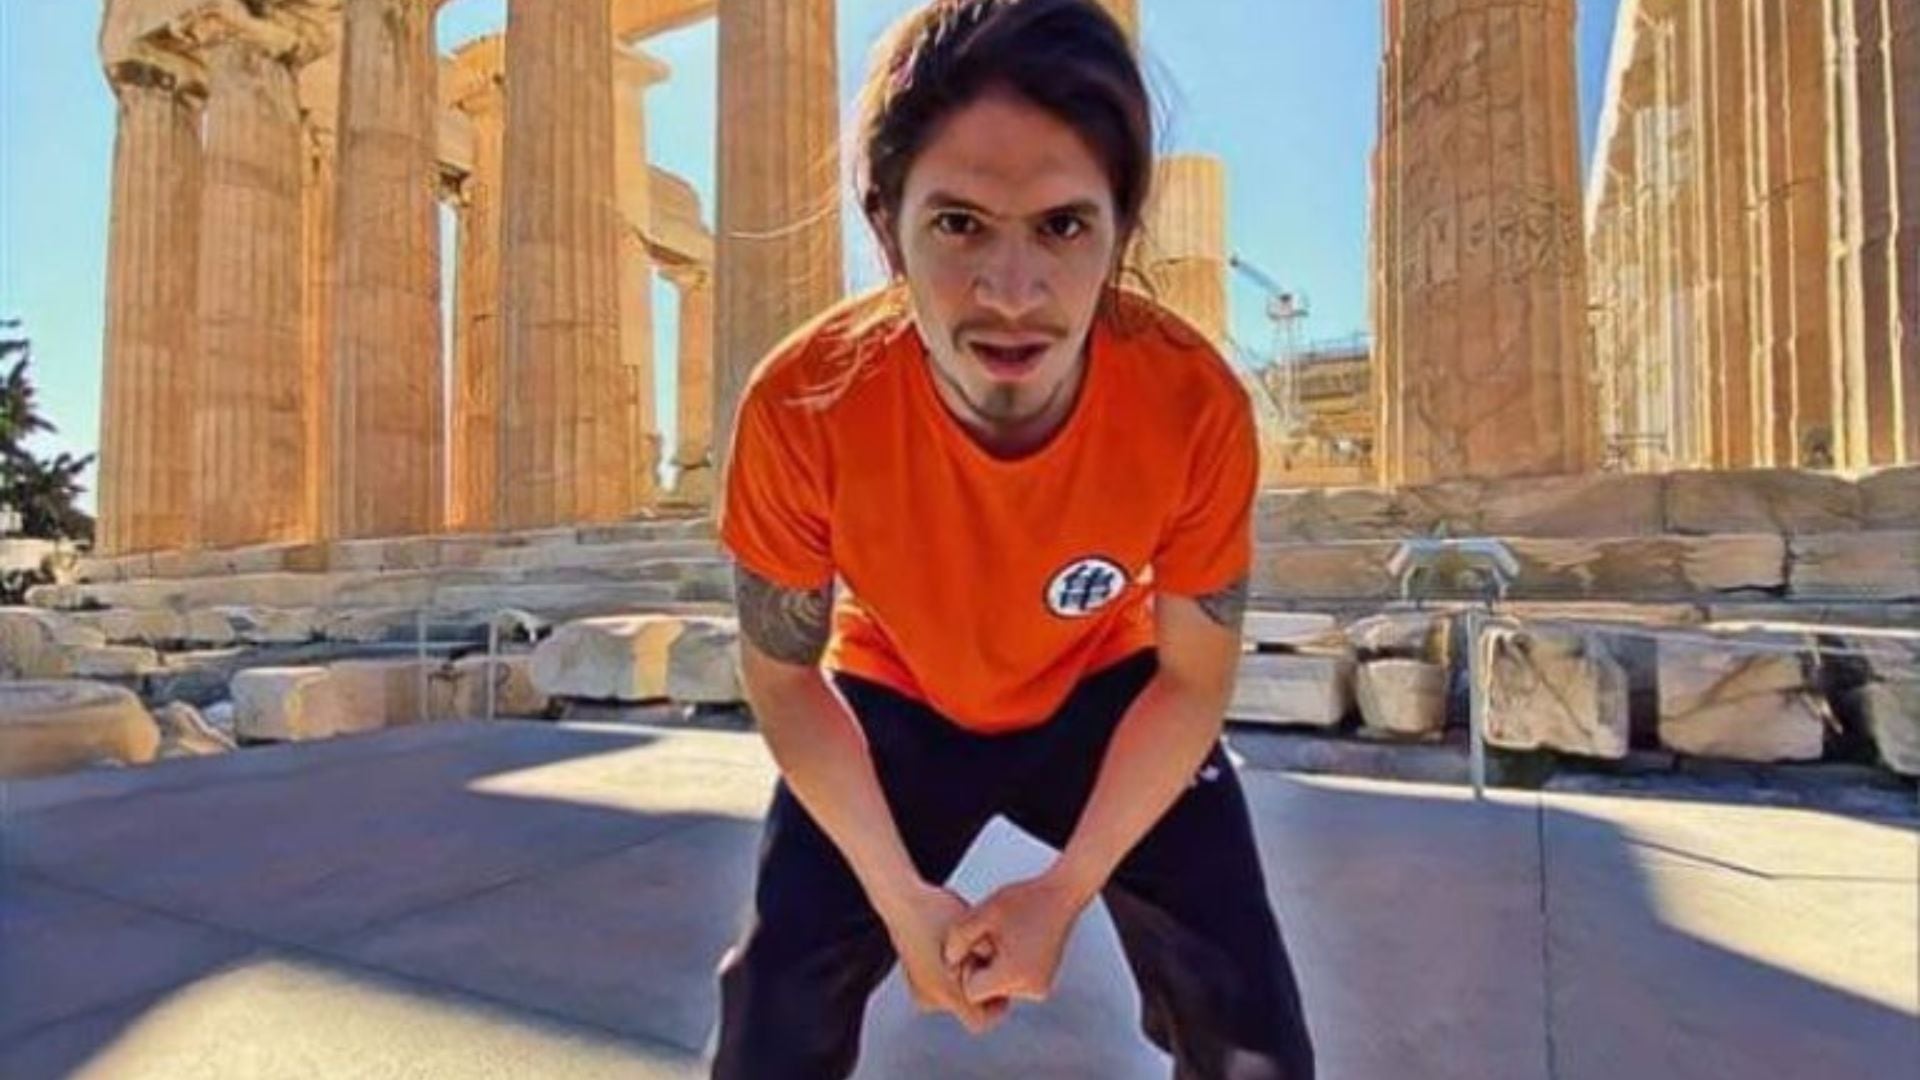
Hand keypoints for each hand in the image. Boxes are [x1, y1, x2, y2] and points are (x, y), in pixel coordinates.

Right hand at [875, 882, 1009, 1033]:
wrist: (901, 900)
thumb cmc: (938, 911)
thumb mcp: (976, 930)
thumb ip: (992, 955)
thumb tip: (1007, 968)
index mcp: (946, 991)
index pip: (980, 1022)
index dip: (996, 1009)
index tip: (1001, 988)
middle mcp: (930, 998)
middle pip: (967, 1009)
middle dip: (980, 990)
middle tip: (987, 965)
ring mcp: (919, 990)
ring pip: (954, 998)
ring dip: (965, 982)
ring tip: (969, 954)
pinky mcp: (913, 981)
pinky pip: (940, 989)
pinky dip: (950, 977)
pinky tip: (953, 953)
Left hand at [943, 872, 1090, 1004]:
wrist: (1061, 895)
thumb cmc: (1021, 900)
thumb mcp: (982, 912)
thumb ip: (957, 937)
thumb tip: (949, 964)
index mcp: (1015, 975)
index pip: (972, 993)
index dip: (968, 967)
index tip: (978, 942)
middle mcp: (1031, 990)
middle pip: (986, 994)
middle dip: (982, 969)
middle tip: (990, 940)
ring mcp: (1040, 990)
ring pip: (999, 990)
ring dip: (994, 968)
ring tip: (1003, 940)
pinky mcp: (1043, 985)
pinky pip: (1012, 985)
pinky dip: (1007, 969)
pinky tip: (1013, 944)